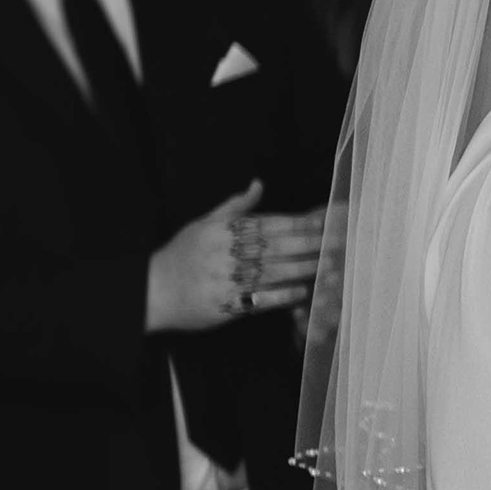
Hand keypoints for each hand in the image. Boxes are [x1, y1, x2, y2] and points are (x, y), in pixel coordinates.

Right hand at [148, 181, 323, 332]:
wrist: (152, 291)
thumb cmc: (181, 256)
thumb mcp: (203, 224)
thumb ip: (235, 207)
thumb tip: (258, 184)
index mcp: (223, 230)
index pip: (268, 224)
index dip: (298, 222)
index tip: (323, 221)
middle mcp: (226, 252)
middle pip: (275, 245)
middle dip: (308, 243)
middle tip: (338, 242)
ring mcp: (226, 279)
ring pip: (271, 271)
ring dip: (302, 268)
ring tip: (329, 266)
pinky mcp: (225, 305)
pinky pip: (259, 300)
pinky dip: (281, 295)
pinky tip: (302, 292)